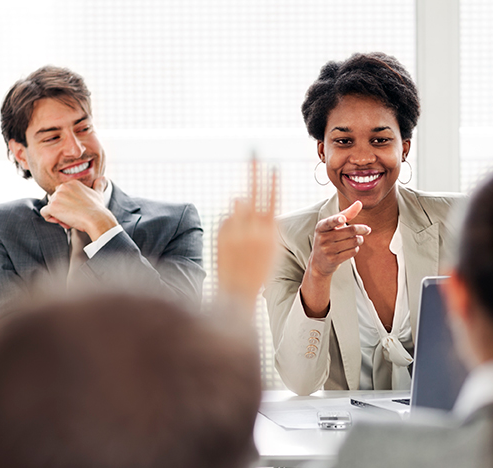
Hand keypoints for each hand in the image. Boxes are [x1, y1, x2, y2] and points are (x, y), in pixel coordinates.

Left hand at [39, 177, 116, 240]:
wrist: (96, 219)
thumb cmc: (98, 208)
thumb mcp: (98, 194)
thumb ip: (98, 185)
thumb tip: (103, 178)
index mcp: (72, 183)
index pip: (62, 193)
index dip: (67, 203)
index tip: (77, 210)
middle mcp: (62, 187)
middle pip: (55, 200)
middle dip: (62, 210)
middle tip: (73, 217)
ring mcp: (57, 196)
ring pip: (50, 207)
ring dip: (58, 215)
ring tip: (71, 220)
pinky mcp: (53, 206)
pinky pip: (44, 212)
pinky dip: (50, 218)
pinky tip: (62, 221)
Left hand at [216, 160, 278, 312]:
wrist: (238, 291)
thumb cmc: (258, 271)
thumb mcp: (269, 248)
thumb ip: (261, 223)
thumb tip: (239, 197)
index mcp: (269, 231)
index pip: (272, 199)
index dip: (272, 182)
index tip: (273, 166)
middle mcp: (252, 228)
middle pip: (254, 191)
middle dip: (253, 170)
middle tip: (253, 151)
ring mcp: (235, 230)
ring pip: (238, 205)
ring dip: (243, 203)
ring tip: (245, 219)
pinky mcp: (220, 235)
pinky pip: (227, 220)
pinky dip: (232, 224)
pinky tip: (235, 240)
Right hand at [306, 201, 367, 279]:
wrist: (319, 262)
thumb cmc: (328, 239)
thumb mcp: (333, 226)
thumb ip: (346, 214)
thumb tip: (359, 203)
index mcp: (321, 226)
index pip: (330, 222)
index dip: (337, 220)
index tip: (343, 219)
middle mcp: (322, 238)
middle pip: (349, 230)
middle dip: (361, 229)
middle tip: (367, 229)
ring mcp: (327, 250)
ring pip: (353, 241)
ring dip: (359, 239)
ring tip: (358, 239)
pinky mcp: (333, 260)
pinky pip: (352, 252)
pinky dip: (356, 248)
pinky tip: (353, 248)